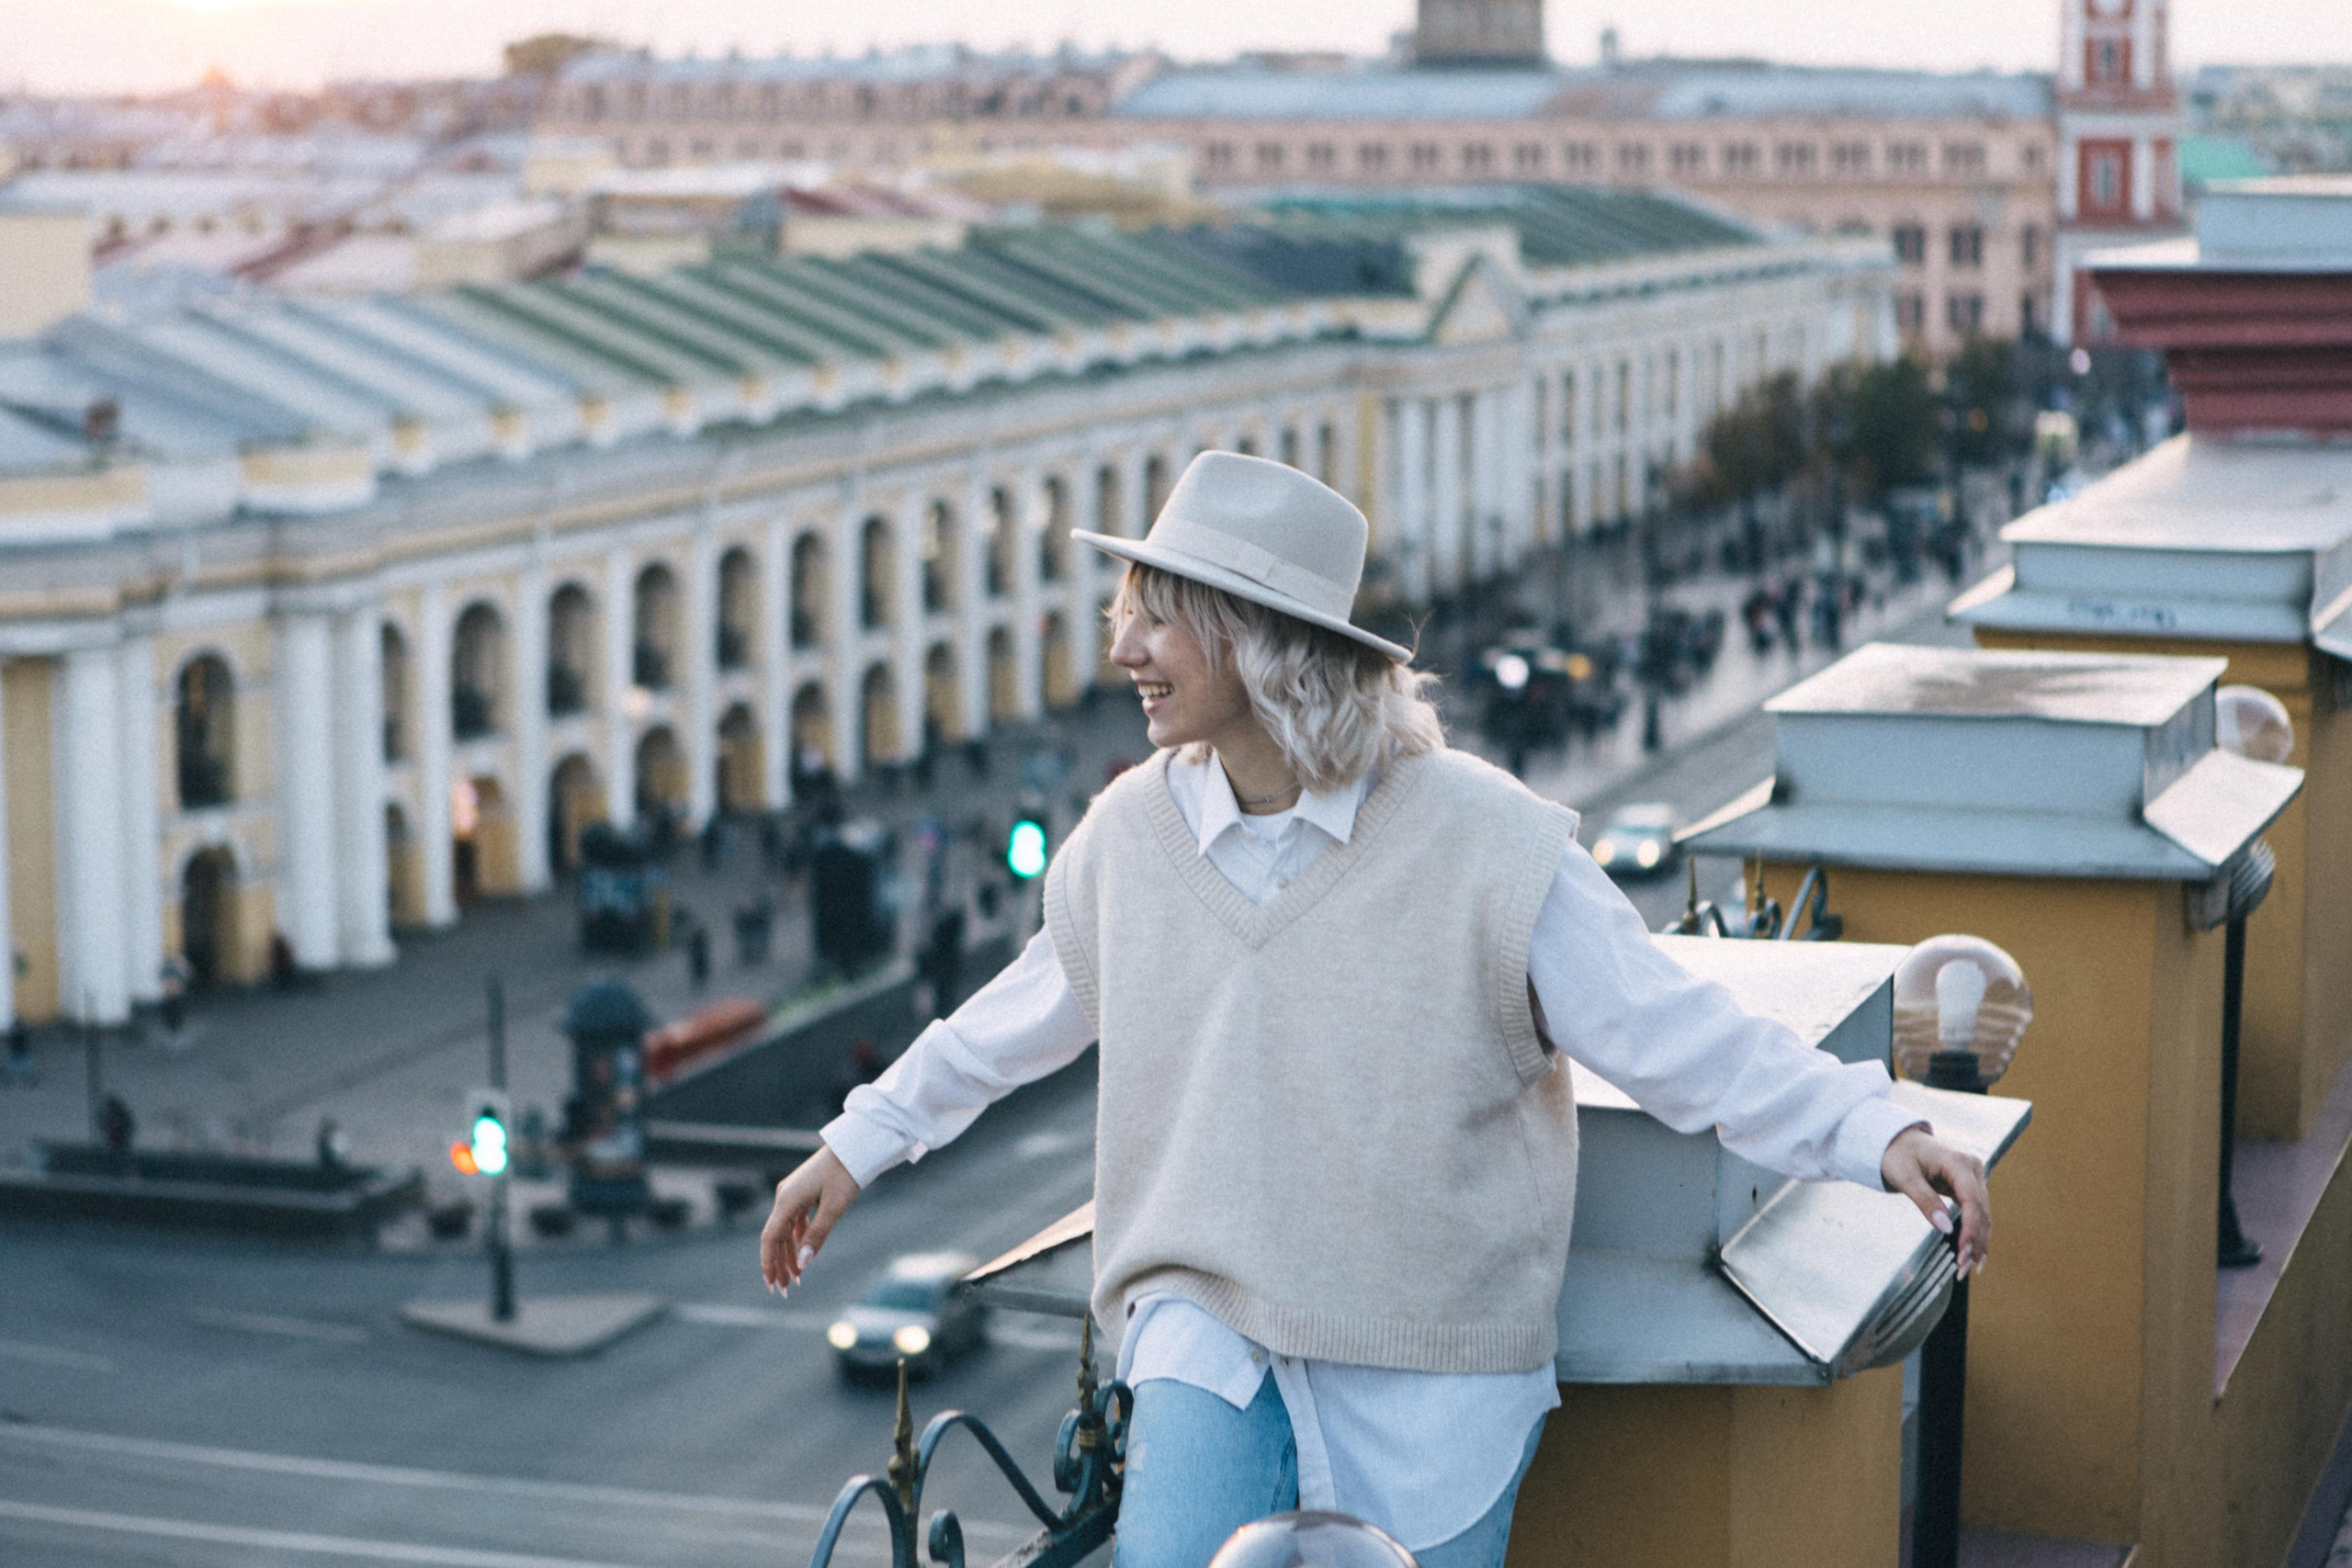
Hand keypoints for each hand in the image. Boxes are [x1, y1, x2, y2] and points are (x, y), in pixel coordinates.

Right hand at [760, 1146, 860, 1291]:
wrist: (855, 1146)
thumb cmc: (846, 1174)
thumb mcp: (834, 1208)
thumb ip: (817, 1236)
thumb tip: (802, 1264)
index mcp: (787, 1200)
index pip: (770, 1238)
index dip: (768, 1263)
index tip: (771, 1285)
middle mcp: (785, 1197)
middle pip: (775, 1237)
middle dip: (779, 1264)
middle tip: (786, 1289)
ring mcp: (793, 1194)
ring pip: (786, 1231)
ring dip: (789, 1253)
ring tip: (796, 1277)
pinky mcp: (803, 1193)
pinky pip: (795, 1221)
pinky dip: (798, 1239)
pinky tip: (803, 1253)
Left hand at [1880, 1126, 1989, 1279]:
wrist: (1899, 1141)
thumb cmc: (1898, 1155)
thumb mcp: (1904, 1176)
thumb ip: (1924, 1200)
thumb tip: (1945, 1228)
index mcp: (1958, 1162)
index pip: (1972, 1200)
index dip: (1970, 1228)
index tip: (1962, 1252)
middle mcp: (1973, 1169)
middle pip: (1981, 1211)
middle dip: (1974, 1241)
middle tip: (1963, 1269)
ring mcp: (1974, 1178)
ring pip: (1983, 1215)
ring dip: (1978, 1242)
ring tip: (1969, 1269)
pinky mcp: (1969, 1187)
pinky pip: (1976, 1213)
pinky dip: (1974, 1233)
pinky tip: (1972, 1255)